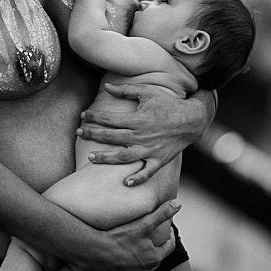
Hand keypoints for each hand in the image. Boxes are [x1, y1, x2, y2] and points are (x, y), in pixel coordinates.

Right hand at [76, 200, 181, 270]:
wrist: (93, 251)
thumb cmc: (119, 237)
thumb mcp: (143, 224)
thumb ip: (162, 214)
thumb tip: (178, 204)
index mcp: (153, 259)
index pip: (168, 247)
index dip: (169, 237)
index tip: (166, 230)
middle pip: (153, 260)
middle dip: (152, 249)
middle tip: (146, 238)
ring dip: (137, 263)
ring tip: (130, 249)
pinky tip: (116, 266)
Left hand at [78, 82, 212, 184]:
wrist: (192, 120)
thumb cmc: (167, 104)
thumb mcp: (147, 93)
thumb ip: (126, 90)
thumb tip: (106, 86)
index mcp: (137, 119)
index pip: (110, 119)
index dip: (94, 117)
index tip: (83, 116)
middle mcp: (141, 136)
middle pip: (112, 137)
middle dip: (93, 135)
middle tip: (78, 133)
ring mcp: (150, 150)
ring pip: (124, 157)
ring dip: (106, 158)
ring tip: (91, 158)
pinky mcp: (160, 160)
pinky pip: (148, 172)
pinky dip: (137, 179)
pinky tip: (125, 183)